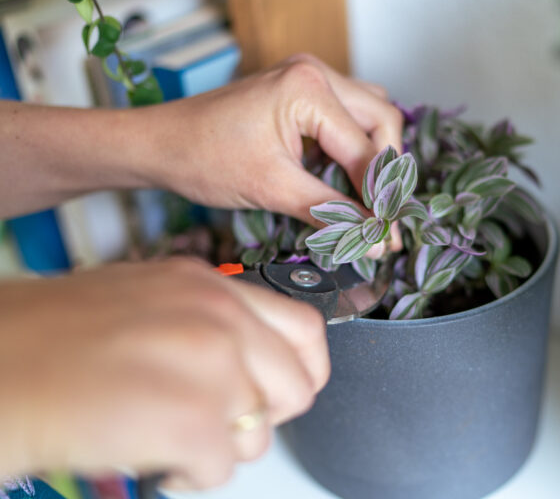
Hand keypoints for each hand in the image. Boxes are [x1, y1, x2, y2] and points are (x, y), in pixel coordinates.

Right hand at [0, 258, 328, 488]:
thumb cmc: (50, 342)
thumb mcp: (148, 302)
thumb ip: (211, 323)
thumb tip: (256, 365)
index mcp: (209, 285)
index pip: (305, 328)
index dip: (301, 371)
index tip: (279, 394)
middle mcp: (218, 316)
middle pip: (296, 387)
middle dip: (262, 419)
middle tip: (217, 424)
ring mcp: (209, 364)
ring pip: (260, 434)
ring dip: (217, 449)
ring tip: (166, 436)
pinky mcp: (190, 417)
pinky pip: (222, 467)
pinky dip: (188, 475)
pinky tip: (149, 456)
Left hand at [142, 53, 403, 251]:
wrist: (161, 144)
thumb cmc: (203, 159)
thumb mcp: (273, 190)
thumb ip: (332, 214)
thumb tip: (374, 239)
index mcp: (308, 89)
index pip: (364, 150)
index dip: (379, 199)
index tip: (386, 237)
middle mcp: (315, 73)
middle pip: (382, 121)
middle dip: (385, 171)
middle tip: (379, 215)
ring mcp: (309, 78)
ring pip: (371, 115)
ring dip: (374, 156)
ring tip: (366, 197)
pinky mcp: (302, 91)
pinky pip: (348, 115)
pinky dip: (354, 147)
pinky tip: (344, 177)